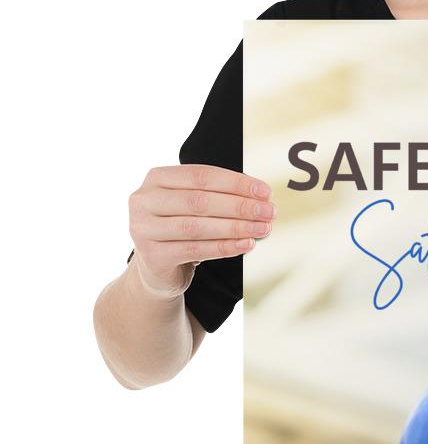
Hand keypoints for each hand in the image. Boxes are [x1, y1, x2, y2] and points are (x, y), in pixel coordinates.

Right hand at [128, 164, 275, 294]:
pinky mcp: (151, 255)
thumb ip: (219, 195)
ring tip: (262, 229)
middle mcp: (144, 200)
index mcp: (157, 178)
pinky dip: (225, 247)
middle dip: (240, 206)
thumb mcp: (194, 206)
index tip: (264, 192)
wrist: (157, 268)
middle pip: (200, 201)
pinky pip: (195, 249)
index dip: (236, 183)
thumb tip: (261, 197)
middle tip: (268, 212)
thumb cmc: (181, 228)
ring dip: (236, 227)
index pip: (201, 176)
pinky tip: (246, 244)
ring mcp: (143, 228)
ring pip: (197, 226)